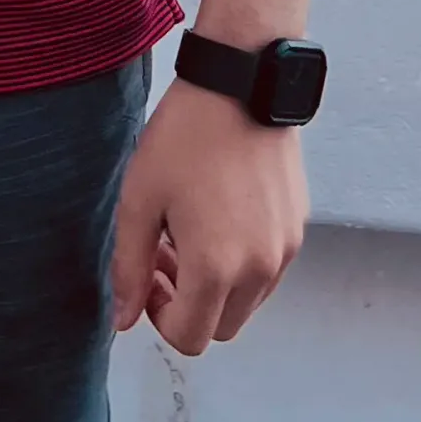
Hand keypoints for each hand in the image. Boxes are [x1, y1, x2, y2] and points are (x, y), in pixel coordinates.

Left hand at [111, 79, 307, 353]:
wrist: (241, 83)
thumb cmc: (185, 137)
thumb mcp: (140, 199)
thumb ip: (129, 268)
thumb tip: (123, 320)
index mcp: (217, 268)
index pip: (189, 338)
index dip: (159, 317)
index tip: (148, 276)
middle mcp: (259, 269)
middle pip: (221, 327)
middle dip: (188, 304)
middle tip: (165, 254)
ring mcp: (284, 249)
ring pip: (247, 302)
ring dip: (216, 285)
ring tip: (190, 230)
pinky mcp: (297, 227)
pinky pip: (267, 270)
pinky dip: (241, 262)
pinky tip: (218, 215)